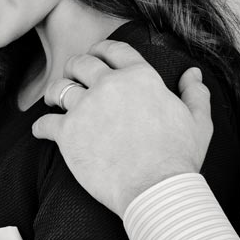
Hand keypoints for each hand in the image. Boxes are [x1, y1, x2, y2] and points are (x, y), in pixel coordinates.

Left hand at [32, 40, 212, 214]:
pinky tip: (41, 131)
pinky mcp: (68, 133)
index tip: (97, 55)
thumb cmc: (179, 158)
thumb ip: (195, 93)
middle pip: (82, 63)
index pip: (115, 49)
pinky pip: (45, 123)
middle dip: (75, 67)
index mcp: (140, 77)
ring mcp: (86, 107)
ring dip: (55, 92)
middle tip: (73, 75)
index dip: (103, 49)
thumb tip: (193, 73)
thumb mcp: (198, 122)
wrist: (156, 190)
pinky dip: (41, 127)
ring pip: (59, 87)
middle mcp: (109, 85)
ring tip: (54, 99)